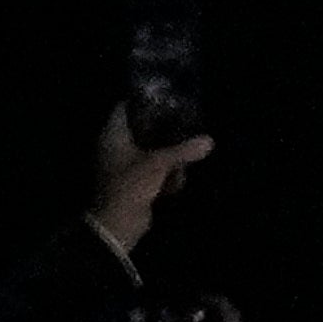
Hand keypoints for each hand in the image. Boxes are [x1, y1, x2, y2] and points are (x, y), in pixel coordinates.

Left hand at [85, 106, 209, 255]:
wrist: (117, 223)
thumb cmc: (131, 185)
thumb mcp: (159, 164)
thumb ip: (183, 151)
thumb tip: (209, 140)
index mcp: (113, 136)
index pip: (124, 109)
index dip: (143, 101)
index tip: (165, 98)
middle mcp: (114, 147)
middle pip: (139, 129)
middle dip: (162, 129)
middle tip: (185, 123)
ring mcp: (122, 165)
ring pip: (148, 149)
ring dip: (167, 153)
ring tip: (187, 153)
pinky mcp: (132, 181)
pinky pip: (151, 169)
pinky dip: (164, 172)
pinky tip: (178, 179)